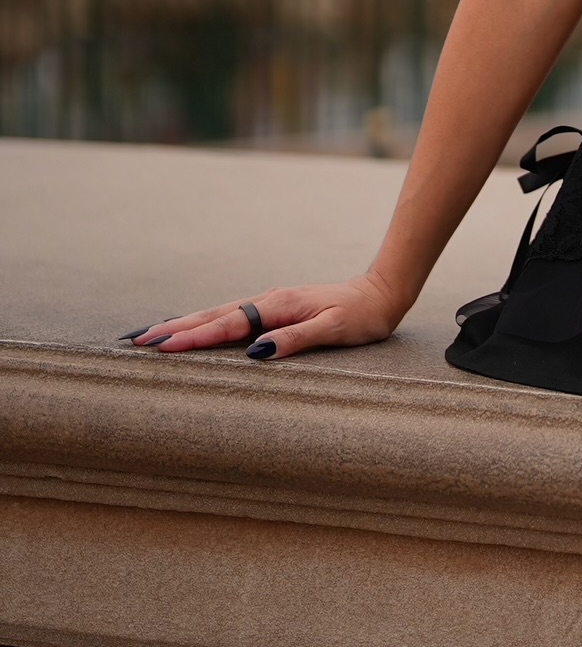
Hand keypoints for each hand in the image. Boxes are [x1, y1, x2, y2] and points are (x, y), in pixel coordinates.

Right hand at [119, 273, 404, 360]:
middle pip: (213, 316)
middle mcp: (269, 301)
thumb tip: (257, 353)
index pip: (228, 325)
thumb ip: (296, 339)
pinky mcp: (274, 309)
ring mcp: (270, 303)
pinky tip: (192, 330)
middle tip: (135, 341)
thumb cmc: (361, 316)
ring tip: (150, 336)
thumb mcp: (334, 329)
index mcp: (279, 305)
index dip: (194, 337)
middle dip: (174, 329)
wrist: (381, 294)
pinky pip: (231, 317)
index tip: (161, 347)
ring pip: (218, 314)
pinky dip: (205, 323)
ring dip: (183, 325)